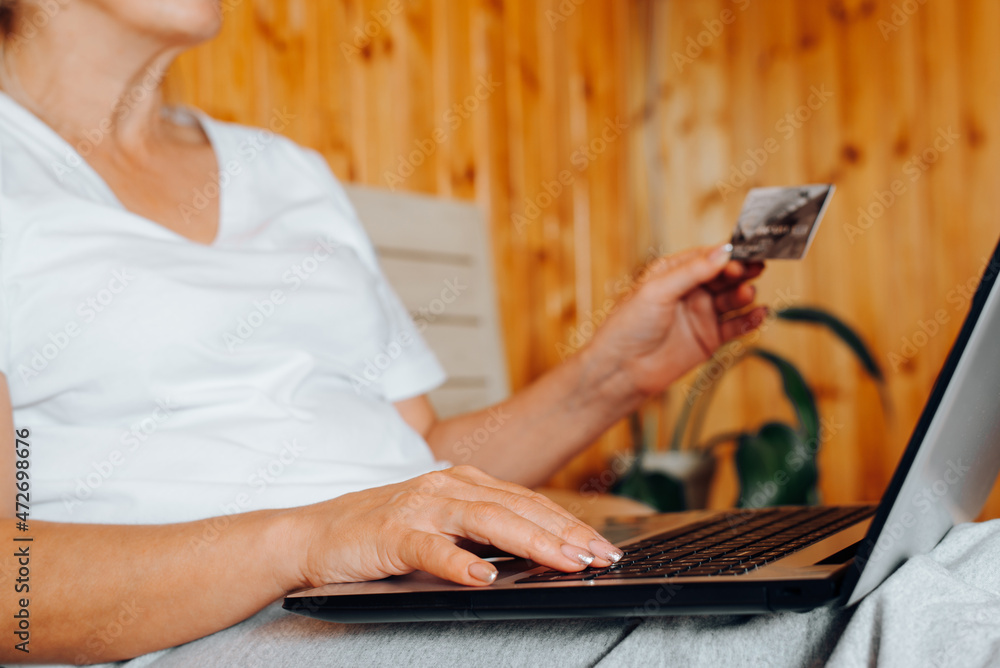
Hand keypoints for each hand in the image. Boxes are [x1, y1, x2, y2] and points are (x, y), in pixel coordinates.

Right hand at [287, 466, 622, 587]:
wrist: (315, 534)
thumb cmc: (380, 531)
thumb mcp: (441, 525)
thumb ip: (482, 531)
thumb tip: (538, 551)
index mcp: (462, 484)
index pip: (526, 502)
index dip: (567, 524)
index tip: (600, 547)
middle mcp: (446, 488)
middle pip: (516, 508)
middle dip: (563, 533)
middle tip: (598, 556)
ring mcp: (418, 508)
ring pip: (485, 520)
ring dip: (529, 541)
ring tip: (563, 560)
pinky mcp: (391, 534)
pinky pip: (431, 548)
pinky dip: (459, 562)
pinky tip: (484, 575)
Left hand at [587, 244, 766, 396]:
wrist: (622, 369)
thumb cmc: (628, 326)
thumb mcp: (657, 291)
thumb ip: (691, 272)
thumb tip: (723, 251)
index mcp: (674, 272)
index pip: (707, 257)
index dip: (727, 255)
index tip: (744, 253)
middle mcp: (690, 291)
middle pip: (724, 276)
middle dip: (740, 271)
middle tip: (755, 268)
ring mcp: (701, 315)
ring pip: (732, 299)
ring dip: (744, 294)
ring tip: (748, 293)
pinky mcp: (709, 339)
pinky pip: (736, 326)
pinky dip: (750, 320)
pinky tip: (760, 314)